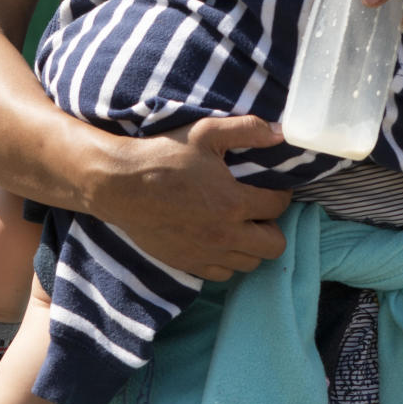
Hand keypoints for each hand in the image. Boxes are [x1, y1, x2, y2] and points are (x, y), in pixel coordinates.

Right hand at [98, 114, 291, 279]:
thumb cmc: (164, 156)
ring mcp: (206, 253)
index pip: (279, 207)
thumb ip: (248, 129)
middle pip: (274, 246)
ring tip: (240, 225)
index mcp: (233, 202)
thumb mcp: (206, 132)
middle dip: (273, 226)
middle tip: (258, 211)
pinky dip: (228, 260)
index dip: (282, 195)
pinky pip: (223, 274)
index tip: (274, 189)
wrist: (120, 185)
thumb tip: (280, 134)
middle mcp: (224, 235)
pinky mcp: (187, 263)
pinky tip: (219, 239)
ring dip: (252, 245)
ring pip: (250, 263)